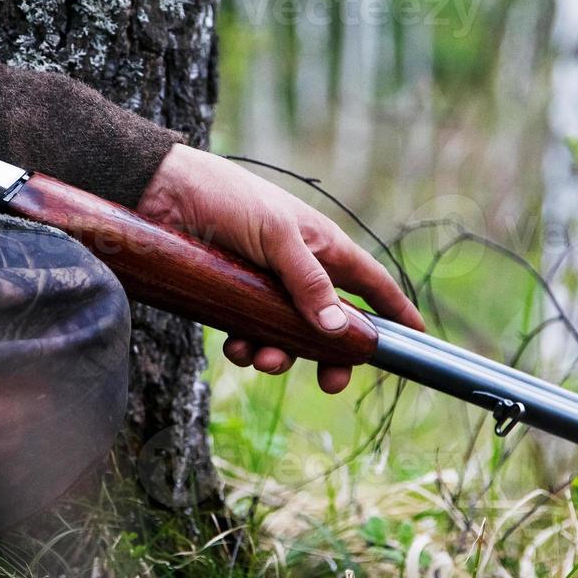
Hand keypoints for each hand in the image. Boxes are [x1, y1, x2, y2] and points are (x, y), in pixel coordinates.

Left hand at [137, 144, 424, 392]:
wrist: (160, 193)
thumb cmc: (228, 199)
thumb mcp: (277, 237)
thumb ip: (309, 283)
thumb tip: (338, 329)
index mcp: (323, 246)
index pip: (371, 283)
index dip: (394, 310)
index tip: (417, 338)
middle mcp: (299, 268)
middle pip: (330, 323)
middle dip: (330, 355)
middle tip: (328, 384)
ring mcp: (265, 285)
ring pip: (287, 335)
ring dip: (280, 354)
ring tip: (261, 358)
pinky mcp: (231, 297)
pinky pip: (250, 334)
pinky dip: (246, 347)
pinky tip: (234, 346)